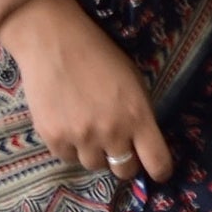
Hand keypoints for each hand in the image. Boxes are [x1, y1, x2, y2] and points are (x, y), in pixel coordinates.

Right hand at [0, 0, 174, 182]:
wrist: (52, 40)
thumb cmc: (98, 54)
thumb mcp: (133, 81)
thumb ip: (139, 114)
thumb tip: (141, 142)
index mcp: (137, 115)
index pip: (157, 162)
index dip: (159, 170)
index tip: (156, 170)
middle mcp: (112, 132)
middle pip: (125, 171)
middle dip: (125, 163)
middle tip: (117, 147)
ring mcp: (81, 138)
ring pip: (94, 165)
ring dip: (95, 152)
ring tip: (87, 127)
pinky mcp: (54, 138)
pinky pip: (68, 157)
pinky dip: (70, 146)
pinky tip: (67, 122)